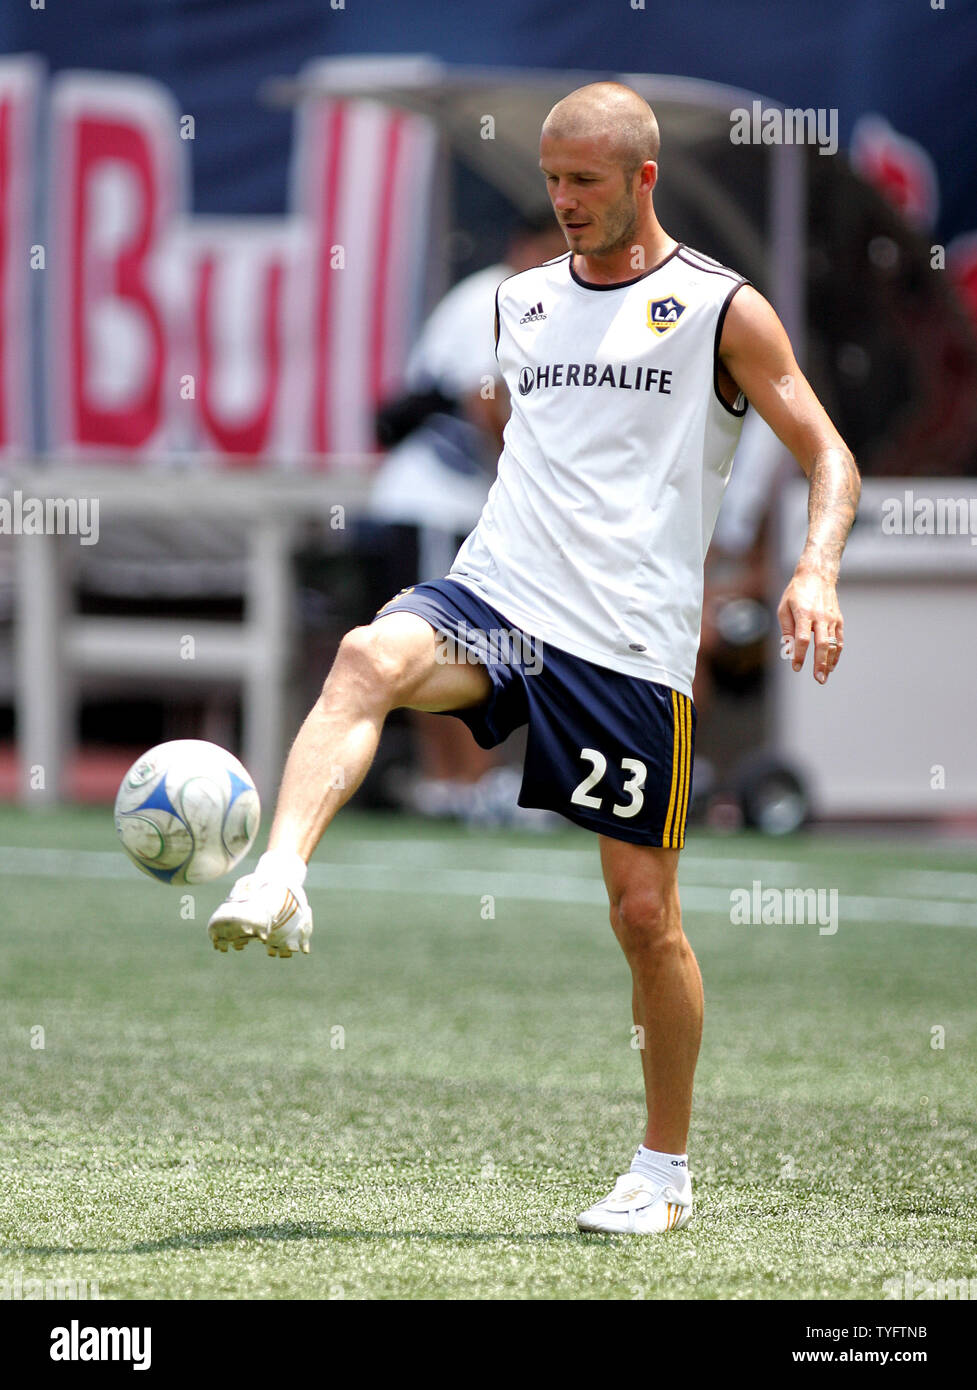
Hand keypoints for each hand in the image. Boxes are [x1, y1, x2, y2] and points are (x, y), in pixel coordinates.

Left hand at [777, 568, 843, 683]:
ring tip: (824, 676)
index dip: (799, 654)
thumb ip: (787, 630)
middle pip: (822, 644)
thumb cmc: (796, 593)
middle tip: (818, 679)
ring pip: (833, 644)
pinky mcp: (838, 620)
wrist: (817, 576)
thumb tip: (788, 650)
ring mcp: (831, 619)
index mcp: (804, 613)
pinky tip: (831, 665)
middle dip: (820, 663)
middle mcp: (820, 617)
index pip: (802, 638)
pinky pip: (839, 640)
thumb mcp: (784, 608)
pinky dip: (836, 654)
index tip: (796, 667)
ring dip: (829, 662)